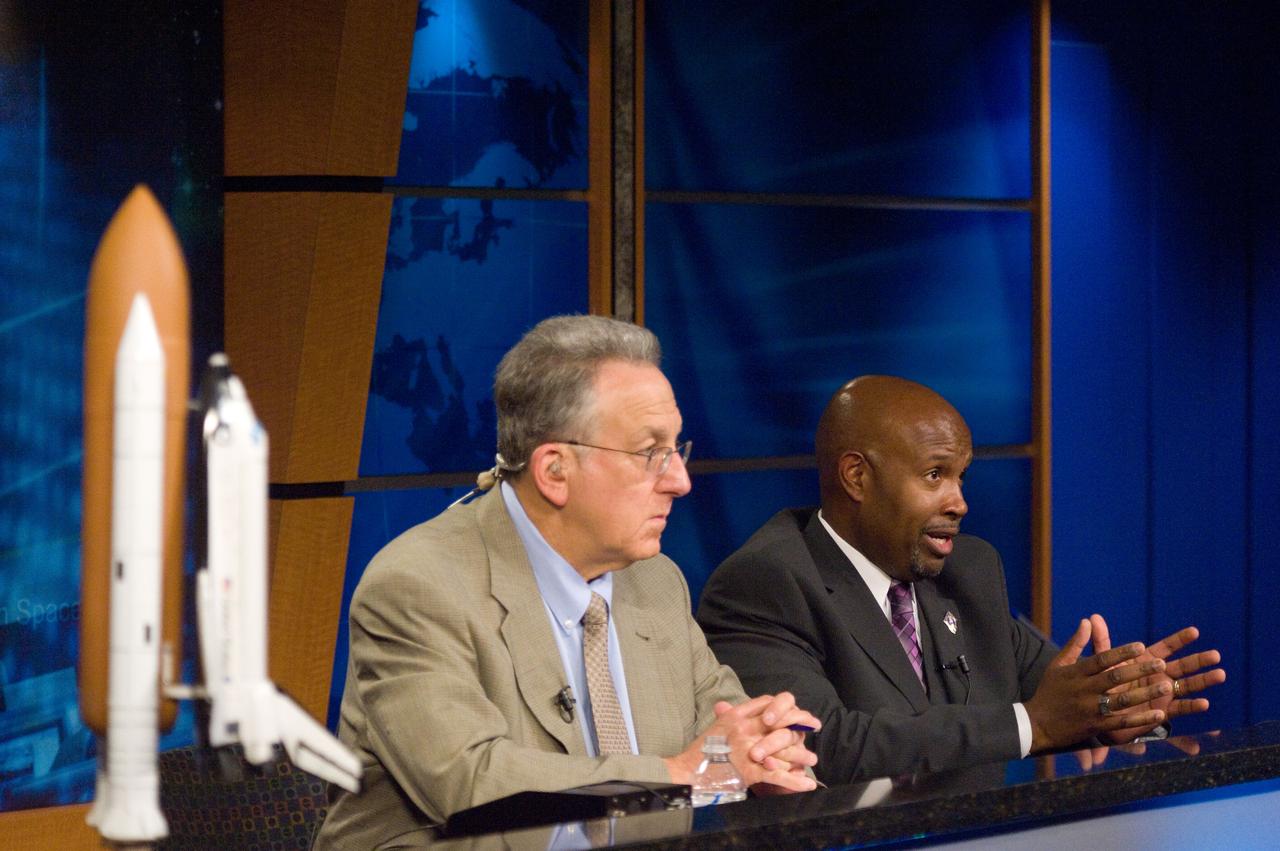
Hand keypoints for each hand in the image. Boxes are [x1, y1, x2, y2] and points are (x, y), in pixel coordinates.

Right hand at [664, 692, 819, 793]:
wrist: (688, 771)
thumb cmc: (700, 752)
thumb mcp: (716, 726)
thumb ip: (730, 716)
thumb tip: (736, 708)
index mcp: (736, 716)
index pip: (766, 702)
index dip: (783, 705)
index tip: (796, 709)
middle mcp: (743, 728)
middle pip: (779, 721)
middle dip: (799, 724)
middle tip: (814, 727)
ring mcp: (747, 748)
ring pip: (783, 748)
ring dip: (801, 756)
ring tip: (813, 761)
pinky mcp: (750, 770)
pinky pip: (777, 774)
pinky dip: (794, 781)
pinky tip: (807, 784)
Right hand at [1024, 618, 1168, 752]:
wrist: (1035, 725)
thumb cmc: (1048, 692)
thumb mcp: (1058, 664)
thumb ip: (1075, 643)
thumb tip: (1087, 621)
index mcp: (1075, 672)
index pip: (1101, 659)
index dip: (1121, 652)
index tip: (1141, 646)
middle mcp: (1084, 689)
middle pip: (1114, 678)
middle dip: (1139, 670)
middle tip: (1160, 664)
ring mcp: (1090, 709)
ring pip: (1122, 700)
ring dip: (1145, 694)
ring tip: (1166, 686)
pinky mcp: (1096, 727)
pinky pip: (1122, 723)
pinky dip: (1141, 719)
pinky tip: (1159, 715)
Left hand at [1088, 616, 1226, 742]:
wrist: (1100, 711)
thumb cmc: (1103, 684)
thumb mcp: (1102, 661)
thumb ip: (1102, 641)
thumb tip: (1093, 617)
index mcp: (1146, 661)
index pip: (1166, 647)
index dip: (1180, 639)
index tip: (1195, 631)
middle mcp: (1158, 675)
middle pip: (1183, 666)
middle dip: (1199, 660)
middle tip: (1216, 655)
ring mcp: (1163, 693)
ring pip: (1187, 685)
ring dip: (1204, 680)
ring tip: (1220, 674)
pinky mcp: (1162, 710)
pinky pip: (1180, 707)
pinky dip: (1192, 705)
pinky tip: (1205, 703)